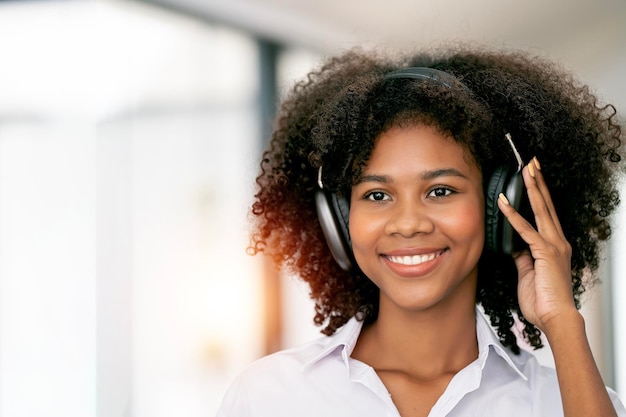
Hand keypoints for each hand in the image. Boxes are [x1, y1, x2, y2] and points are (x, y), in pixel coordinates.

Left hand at [497, 157, 577, 333]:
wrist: (555, 318)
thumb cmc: (543, 300)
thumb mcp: (528, 272)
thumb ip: (523, 256)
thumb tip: (513, 245)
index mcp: (554, 246)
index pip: (546, 213)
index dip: (539, 194)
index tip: (532, 177)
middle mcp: (558, 241)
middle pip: (547, 204)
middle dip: (538, 182)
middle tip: (531, 162)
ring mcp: (554, 246)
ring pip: (541, 210)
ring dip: (532, 189)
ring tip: (525, 170)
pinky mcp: (545, 254)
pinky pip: (527, 230)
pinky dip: (513, 216)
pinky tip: (504, 203)